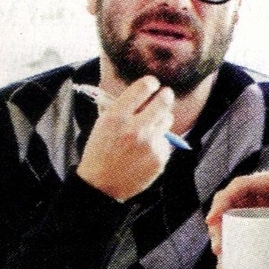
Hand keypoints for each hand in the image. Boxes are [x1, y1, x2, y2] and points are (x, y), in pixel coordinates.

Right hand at [75, 76, 174, 200]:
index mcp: (117, 116)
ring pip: (168, 119)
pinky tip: (145, 150)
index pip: (144, 87)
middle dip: (165, 95)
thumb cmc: (100, 152)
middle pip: (164, 100)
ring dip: (161, 120)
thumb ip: (122, 107)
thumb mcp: (103, 124)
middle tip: (164, 96)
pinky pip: (166, 141)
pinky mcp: (159, 158)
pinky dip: (159, 142)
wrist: (102, 185)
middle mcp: (136, 128)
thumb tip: (145, 93)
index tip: (152, 84)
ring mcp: (150, 144)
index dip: (150, 83)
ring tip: (148, 129)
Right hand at [206, 170, 268, 268]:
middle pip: (233, 203)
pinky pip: (245, 229)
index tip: (213, 220)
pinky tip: (231, 266)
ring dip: (224, 239)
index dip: (223, 201)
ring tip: (223, 264)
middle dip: (219, 226)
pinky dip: (236, 246)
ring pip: (235, 218)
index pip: (242, 186)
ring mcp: (267, 206)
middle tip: (220, 251)